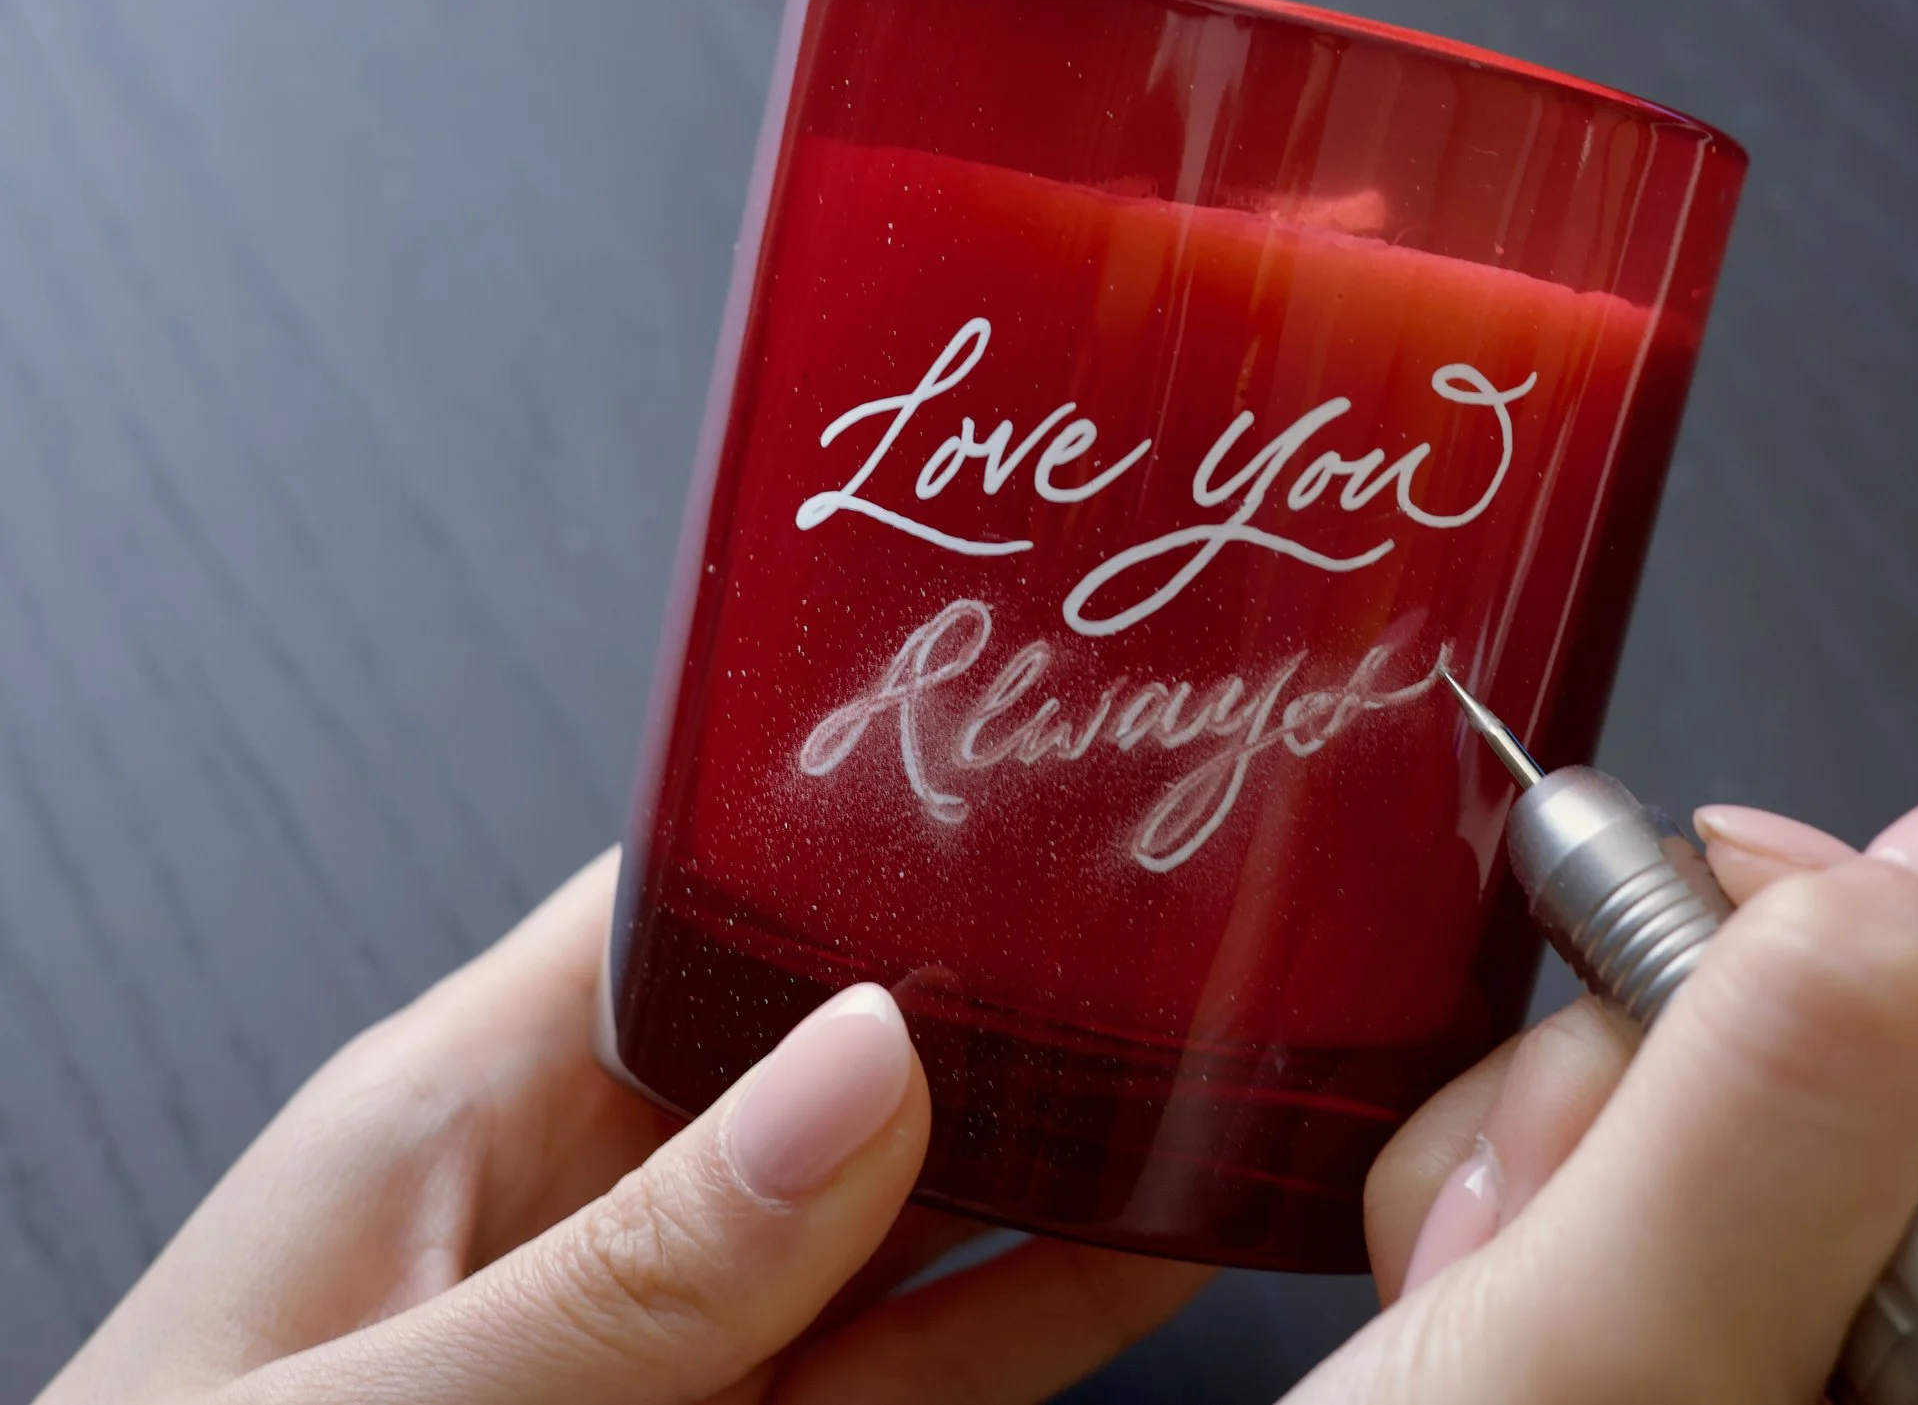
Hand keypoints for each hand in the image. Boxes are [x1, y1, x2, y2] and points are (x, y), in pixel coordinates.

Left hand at [40, 849, 1210, 1404]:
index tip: (1037, 790)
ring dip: (1059, 1150)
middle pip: (836, 1042)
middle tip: (1199, 934)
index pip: (692, 898)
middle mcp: (595, 1193)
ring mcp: (680, 1330)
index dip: (861, 831)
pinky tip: (1152, 1248)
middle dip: (1003, 988)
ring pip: (906, 1207)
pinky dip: (1043, 1303)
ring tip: (1223, 1074)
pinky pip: (916, 1356)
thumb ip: (635, 1267)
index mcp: (473, 1099)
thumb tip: (867, 1062)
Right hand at [1306, 793, 1917, 1404]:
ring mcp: (1846, 1397)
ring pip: (1786, 1100)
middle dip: (1717, 1071)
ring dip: (1591, 1131)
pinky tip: (1460, 1279)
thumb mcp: (1597, 1370)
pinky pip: (1676, 1164)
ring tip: (1473, 1260)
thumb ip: (1795, 1111)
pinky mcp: (1720, 1360)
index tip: (1739, 947)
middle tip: (1566, 1157)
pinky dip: (1543, 1183)